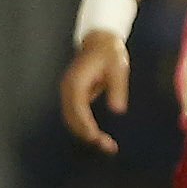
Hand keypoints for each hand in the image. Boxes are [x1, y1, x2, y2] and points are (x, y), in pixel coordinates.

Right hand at [60, 31, 129, 153]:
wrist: (100, 41)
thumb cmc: (110, 53)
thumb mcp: (118, 68)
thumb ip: (117, 89)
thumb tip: (118, 110)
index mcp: (76, 82)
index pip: (78, 110)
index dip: (87, 127)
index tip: (98, 139)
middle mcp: (68, 89)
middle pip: (72, 119)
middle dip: (87, 135)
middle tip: (108, 146)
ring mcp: (69, 92)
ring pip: (72, 119)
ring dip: (86, 133)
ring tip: (106, 144)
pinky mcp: (74, 95)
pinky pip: (76, 115)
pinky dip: (85, 127)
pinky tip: (98, 135)